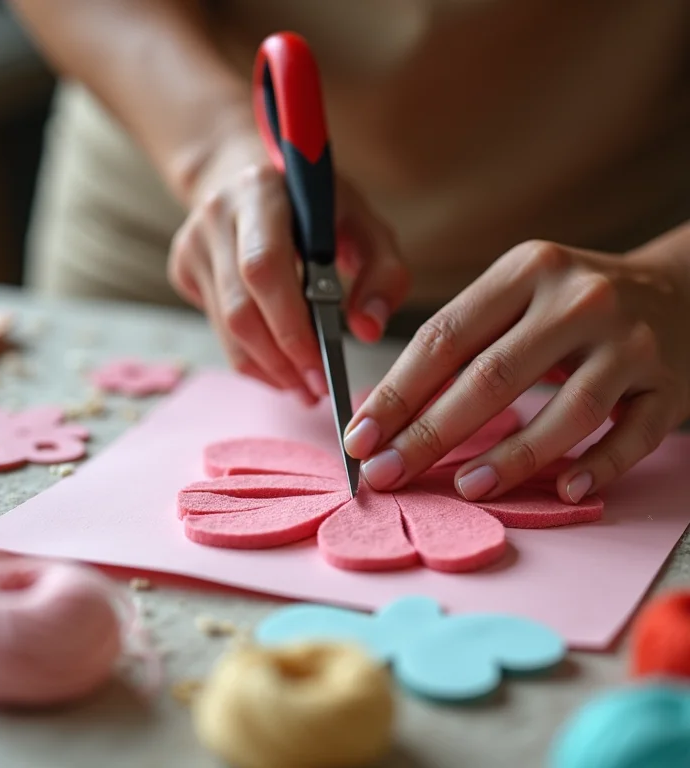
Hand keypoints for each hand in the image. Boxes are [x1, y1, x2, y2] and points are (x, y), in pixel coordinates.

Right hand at [167, 128, 408, 403]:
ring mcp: (193, 243)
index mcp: (260, 191)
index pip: (264, 269)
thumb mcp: (364, 224)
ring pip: (225, 330)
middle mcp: (217, 215)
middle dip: (281, 360)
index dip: (290, 326)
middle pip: (241, 310)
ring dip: (267, 369)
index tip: (322, 366)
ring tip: (302, 387)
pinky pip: (216, 330)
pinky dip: (251, 359)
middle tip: (315, 390)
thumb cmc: (317, 208)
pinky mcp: (183, 268)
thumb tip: (367, 330)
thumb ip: (383, 273)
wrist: (250, 176)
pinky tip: (279, 366)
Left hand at [344, 238, 689, 502]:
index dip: (396, 393)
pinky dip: (598, 465)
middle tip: (387, 474)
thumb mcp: (518, 296)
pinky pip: (633, 433)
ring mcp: (628, 342)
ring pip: (567, 410)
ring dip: (510, 457)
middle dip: (429, 434)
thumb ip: (462, 344)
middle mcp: (578, 300)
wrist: (680, 290)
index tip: (360, 436)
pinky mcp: (668, 381)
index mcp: (525, 271)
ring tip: (466, 489)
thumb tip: (389, 413)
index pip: (445, 337)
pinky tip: (564, 489)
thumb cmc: (572, 304)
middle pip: (491, 376)